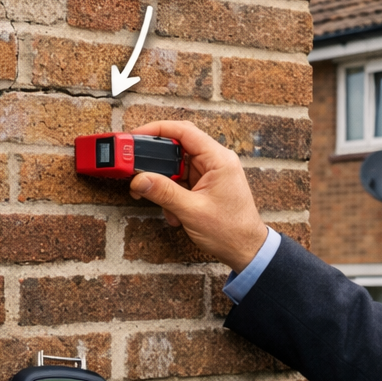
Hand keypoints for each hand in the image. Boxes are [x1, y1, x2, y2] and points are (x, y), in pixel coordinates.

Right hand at [128, 120, 269, 271]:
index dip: (158, 129)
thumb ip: (164, 192)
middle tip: (134, 167)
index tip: (135, 135)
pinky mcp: (205, 186)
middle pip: (178, 148)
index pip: (185, 132)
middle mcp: (215, 162)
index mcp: (219, 160)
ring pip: (177, 167)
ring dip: (163, 183)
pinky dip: (171, 195)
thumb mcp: (192, 211)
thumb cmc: (231, 230)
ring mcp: (210, 174)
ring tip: (153, 197)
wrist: (246, 250)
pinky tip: (173, 213)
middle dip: (155, 160)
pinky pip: (181, 182)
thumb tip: (139, 180)